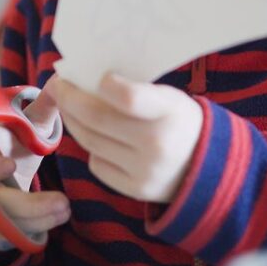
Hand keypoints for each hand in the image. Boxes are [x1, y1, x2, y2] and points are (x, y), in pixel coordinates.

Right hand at [0, 86, 69, 252]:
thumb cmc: (14, 147)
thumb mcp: (26, 128)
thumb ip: (40, 109)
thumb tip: (58, 82)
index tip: (10, 163)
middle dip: (27, 204)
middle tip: (63, 202)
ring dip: (36, 219)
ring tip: (65, 210)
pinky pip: (3, 237)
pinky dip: (30, 233)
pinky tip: (52, 225)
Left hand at [51, 72, 202, 202]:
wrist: (207, 167)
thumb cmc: (179, 122)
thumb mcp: (169, 98)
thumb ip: (134, 90)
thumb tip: (84, 78)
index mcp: (170, 111)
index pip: (128, 97)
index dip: (104, 84)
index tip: (95, 76)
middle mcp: (157, 143)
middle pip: (96, 119)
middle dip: (69, 99)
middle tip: (58, 86)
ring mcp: (144, 170)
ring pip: (90, 141)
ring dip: (72, 121)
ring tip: (67, 107)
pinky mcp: (135, 189)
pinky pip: (97, 163)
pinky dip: (92, 148)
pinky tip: (95, 136)